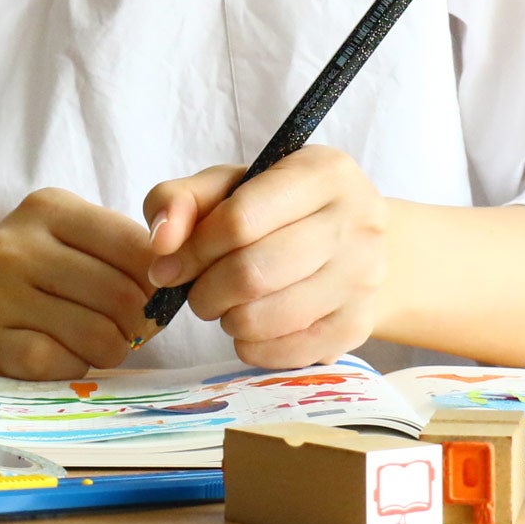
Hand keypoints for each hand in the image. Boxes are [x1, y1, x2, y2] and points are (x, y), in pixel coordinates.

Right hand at [0, 188, 156, 379]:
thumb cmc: (36, 272)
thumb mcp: (73, 238)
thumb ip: (124, 248)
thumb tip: (179, 282)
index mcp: (47, 207)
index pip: (132, 243)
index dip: (160, 277)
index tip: (163, 294)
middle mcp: (17, 244)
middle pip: (119, 293)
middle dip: (142, 320)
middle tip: (139, 328)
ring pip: (99, 334)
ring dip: (115, 347)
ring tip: (106, 341)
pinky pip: (67, 364)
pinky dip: (80, 365)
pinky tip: (69, 354)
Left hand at [140, 146, 395, 368]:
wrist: (356, 245)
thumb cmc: (281, 208)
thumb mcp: (231, 185)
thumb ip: (182, 199)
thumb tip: (160, 241)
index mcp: (323, 172)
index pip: (241, 219)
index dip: (194, 249)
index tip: (169, 266)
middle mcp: (356, 221)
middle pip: (253, 273)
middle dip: (206, 291)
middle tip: (196, 293)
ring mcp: (364, 277)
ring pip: (266, 317)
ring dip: (227, 319)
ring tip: (225, 306)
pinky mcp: (359, 325)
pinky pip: (287, 352)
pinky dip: (252, 346)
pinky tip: (249, 328)